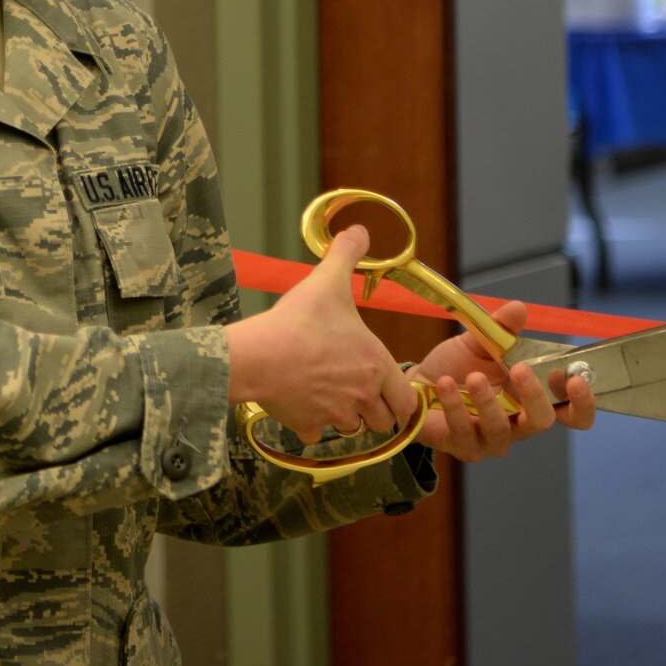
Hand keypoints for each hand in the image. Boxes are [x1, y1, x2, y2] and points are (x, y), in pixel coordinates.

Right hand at [225, 225, 418, 443]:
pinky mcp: (306, 426)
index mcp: (376, 366)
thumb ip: (347, 253)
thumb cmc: (299, 321)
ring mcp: (333, 415)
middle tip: (359, 389)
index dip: (399, 394)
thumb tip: (359, 230)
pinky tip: (301, 402)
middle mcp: (362, 397)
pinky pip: (315, 434)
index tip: (385, 384)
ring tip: (329, 393)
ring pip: (352, 429)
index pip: (407, 401)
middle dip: (374, 409)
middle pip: (383, 421)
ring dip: (345, 416)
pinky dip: (311, 424)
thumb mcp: (328, 280)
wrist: (259, 355)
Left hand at [411, 300, 595, 461]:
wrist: (419, 383)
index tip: (575, 380)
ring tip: (472, 376)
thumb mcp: (480, 342)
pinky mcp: (463, 446)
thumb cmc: (458, 365)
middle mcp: (518, 424)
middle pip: (542, 422)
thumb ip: (501, 329)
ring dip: (488, 402)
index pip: (571, 413)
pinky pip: (464, 431)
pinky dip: (455, 406)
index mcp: (532, 399)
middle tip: (521, 369)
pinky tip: (443, 384)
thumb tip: (519, 308)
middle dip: (534, 396)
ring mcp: (492, 439)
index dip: (582, 403)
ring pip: (501, 430)